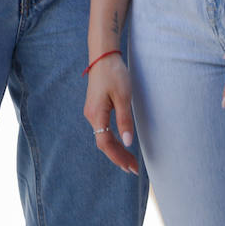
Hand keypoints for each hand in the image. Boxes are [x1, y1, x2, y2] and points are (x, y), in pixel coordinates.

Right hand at [84, 54, 139, 173]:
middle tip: (134, 169)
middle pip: (103, 143)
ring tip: (129, 161)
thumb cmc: (114, 74)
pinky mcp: (96, 108)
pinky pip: (103, 130)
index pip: (105, 143)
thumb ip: (124, 120)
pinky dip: (112, 140)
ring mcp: (92, 112)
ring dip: (116, 150)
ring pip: (103, 137)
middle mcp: (91, 115)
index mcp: (96, 114)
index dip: (118, 157)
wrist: (103, 56)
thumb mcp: (123, 97)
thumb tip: (128, 142)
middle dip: (118, 157)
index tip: (131, 167)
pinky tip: (121, 144)